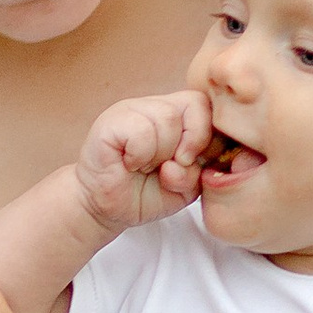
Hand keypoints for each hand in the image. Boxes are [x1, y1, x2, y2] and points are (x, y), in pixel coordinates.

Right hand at [78, 90, 215, 232]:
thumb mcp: (186, 186)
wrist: (106, 208)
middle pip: (193, 108)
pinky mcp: (110, 122)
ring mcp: (131, 110)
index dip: (205, 137)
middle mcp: (154, 106)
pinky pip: (142, 131)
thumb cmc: (145, 194)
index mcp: (177, 115)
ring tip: (143, 166)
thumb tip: (185, 158)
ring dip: (160, 154)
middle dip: (185, 149)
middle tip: (163, 168)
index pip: (207, 104)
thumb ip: (200, 169)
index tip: (189, 163)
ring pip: (168, 118)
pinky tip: (128, 163)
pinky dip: (140, 156)